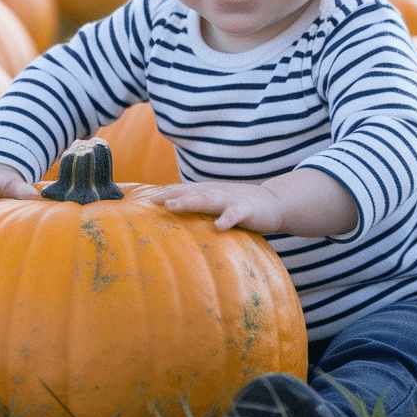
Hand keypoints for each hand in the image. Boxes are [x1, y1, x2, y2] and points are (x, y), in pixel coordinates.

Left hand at [145, 181, 285, 232]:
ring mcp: (230, 200)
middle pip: (189, 192)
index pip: (181, 190)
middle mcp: (215, 193)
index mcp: (207, 192)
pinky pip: (235, 215)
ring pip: (207, 199)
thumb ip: (197, 206)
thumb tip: (171, 212)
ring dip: (189, 201)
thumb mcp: (216, 204)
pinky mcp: (246, 210)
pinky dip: (227, 219)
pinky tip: (219, 226)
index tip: (142, 199)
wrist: (274, 203)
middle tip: (151, 200)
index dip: (163, 193)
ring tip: (173, 205)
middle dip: (169, 195)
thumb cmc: (239, 206)